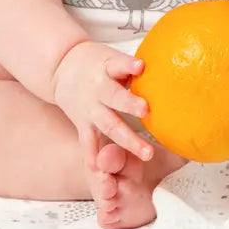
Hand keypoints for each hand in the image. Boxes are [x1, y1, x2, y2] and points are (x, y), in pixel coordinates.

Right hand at [50, 40, 153, 169]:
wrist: (62, 68)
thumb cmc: (97, 63)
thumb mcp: (112, 58)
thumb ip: (132, 67)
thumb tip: (166, 69)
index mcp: (106, 68)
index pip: (118, 64)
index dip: (129, 65)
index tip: (141, 66)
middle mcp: (98, 89)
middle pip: (114, 97)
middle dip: (130, 105)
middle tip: (146, 111)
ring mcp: (90, 109)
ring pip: (109, 125)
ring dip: (128, 139)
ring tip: (148, 153)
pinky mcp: (83, 125)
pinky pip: (88, 143)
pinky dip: (93, 157)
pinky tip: (101, 171)